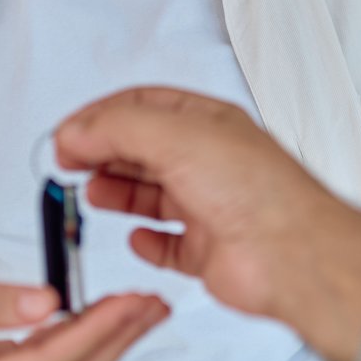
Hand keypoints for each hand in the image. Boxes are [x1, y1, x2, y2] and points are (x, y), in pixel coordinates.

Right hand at [54, 87, 360, 360]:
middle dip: (102, 153)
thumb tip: (76, 130)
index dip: (101, 117)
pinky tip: (136, 237)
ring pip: (152, 195)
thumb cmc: (256, 190)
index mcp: (206, 123)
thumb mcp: (176, 136)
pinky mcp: (210, 250)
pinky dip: (149, 242)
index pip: (143, 106)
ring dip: (118, 193)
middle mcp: (209, 161)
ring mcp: (210, 206)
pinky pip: (171, 245)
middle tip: (68, 164)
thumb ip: (119, 128)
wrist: (292, 254)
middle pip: (142, 149)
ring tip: (91, 194)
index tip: (68, 135)